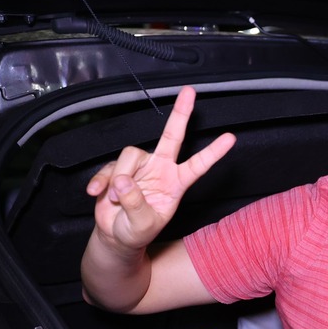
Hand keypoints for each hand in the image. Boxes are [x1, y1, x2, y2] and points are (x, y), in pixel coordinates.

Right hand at [86, 85, 235, 251]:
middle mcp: (161, 170)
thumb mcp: (142, 224)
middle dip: (180, 114)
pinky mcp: (116, 169)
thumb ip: (135, 203)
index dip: (213, 152)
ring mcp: (139, 167)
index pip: (198, 165)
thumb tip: (123, 180)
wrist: (116, 236)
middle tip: (190, 91)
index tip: (230, 138)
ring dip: (120, 179)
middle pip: (172, 137)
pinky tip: (97, 194)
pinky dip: (101, 182)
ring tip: (116, 200)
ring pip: (130, 155)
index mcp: (176, 183)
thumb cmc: (137, 232)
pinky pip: (107, 167)